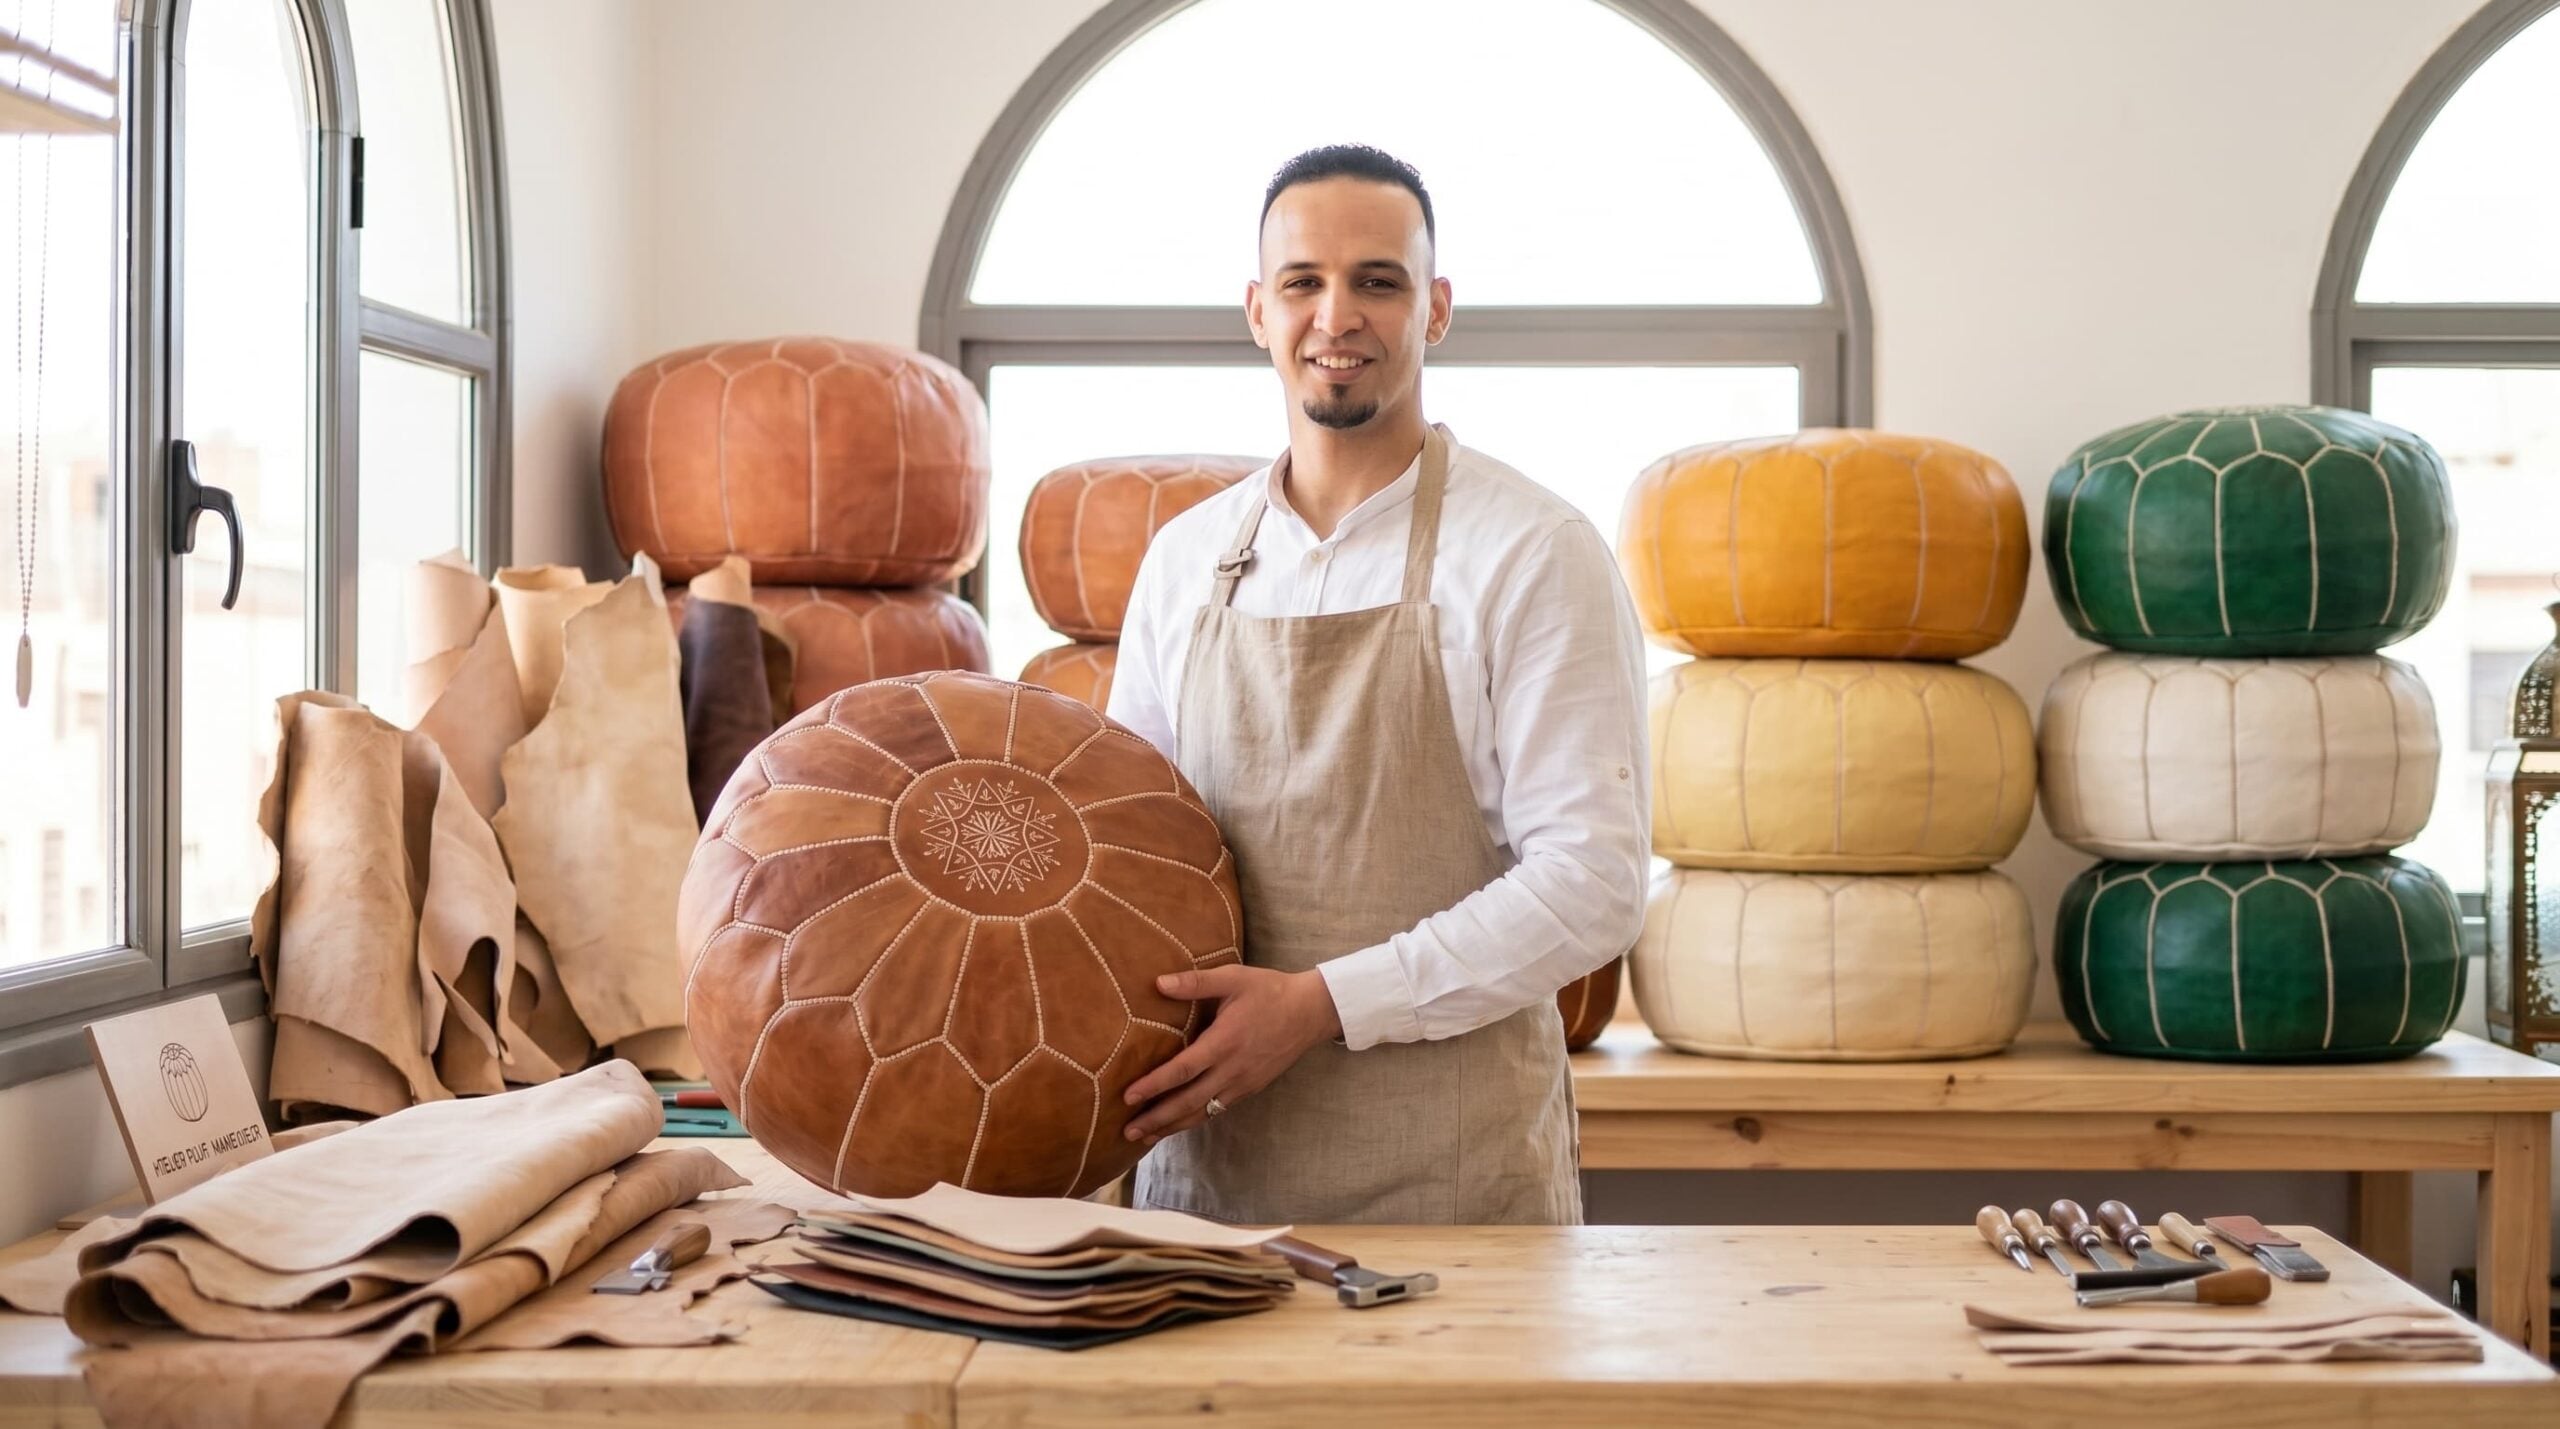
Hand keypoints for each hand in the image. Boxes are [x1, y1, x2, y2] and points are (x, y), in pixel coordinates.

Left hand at [1121, 966, 1341, 1143]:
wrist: (1311, 1012)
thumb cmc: (1270, 990)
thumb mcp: (1233, 977)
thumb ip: (1196, 982)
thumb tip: (1158, 983)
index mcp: (1224, 1042)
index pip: (1183, 1070)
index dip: (1154, 1086)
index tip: (1128, 1097)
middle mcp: (1232, 1069)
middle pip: (1189, 1101)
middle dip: (1157, 1119)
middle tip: (1128, 1132)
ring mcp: (1243, 1083)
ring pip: (1203, 1111)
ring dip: (1173, 1126)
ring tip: (1146, 1137)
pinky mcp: (1250, 1087)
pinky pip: (1218, 1108)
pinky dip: (1196, 1119)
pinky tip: (1179, 1124)